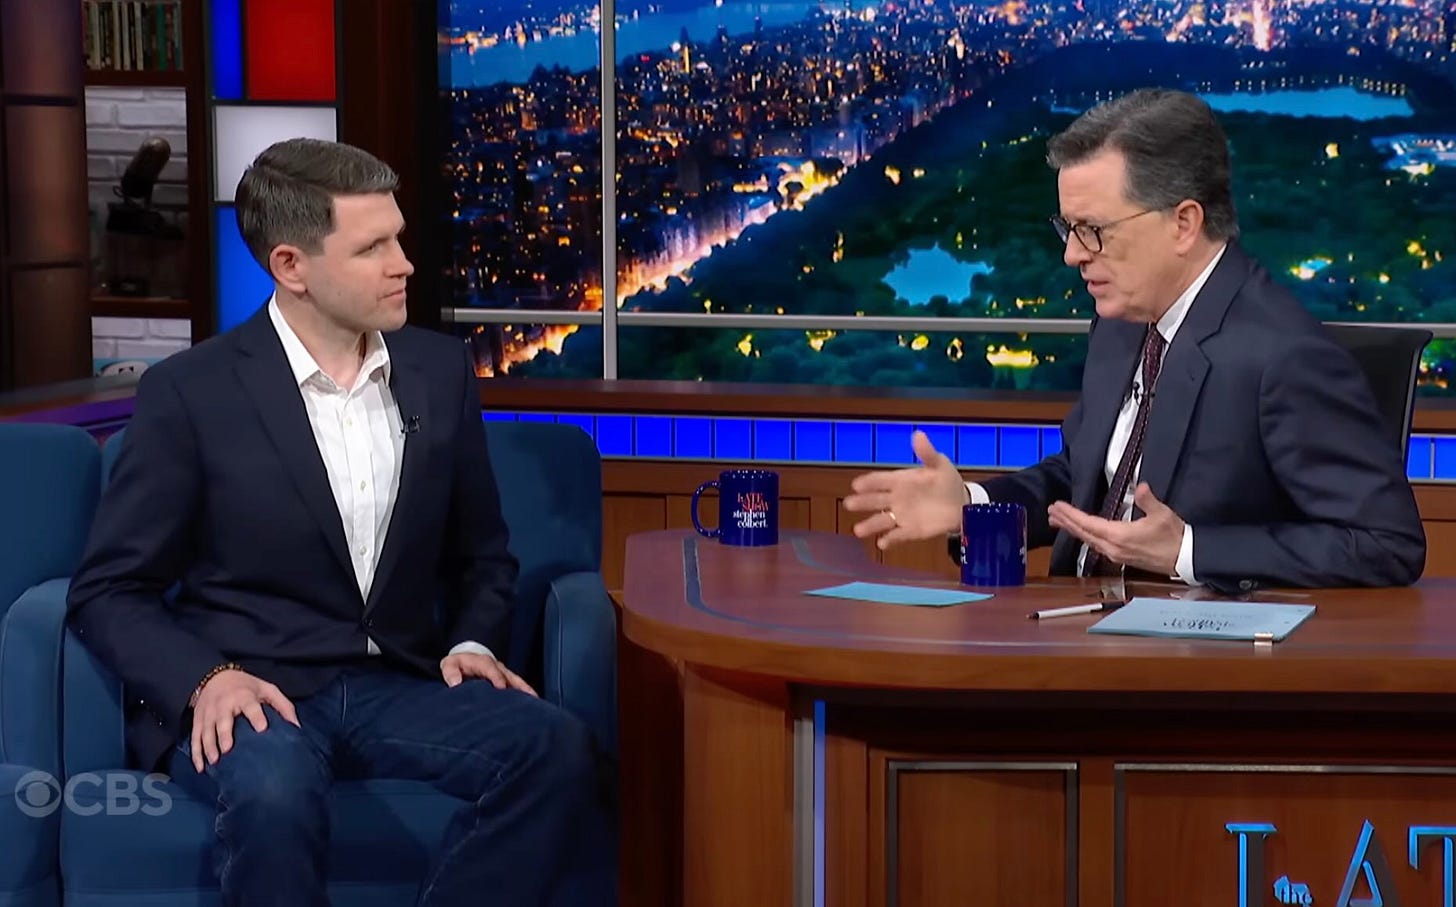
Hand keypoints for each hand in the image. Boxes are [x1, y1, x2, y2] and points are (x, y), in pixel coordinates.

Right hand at [189, 669, 299, 772]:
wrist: (214, 677)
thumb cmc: (246, 686)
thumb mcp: (267, 689)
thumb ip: (283, 706)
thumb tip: (296, 726)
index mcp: (243, 696)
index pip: (250, 706)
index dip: (256, 716)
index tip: (262, 728)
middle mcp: (224, 705)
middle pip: (223, 721)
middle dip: (224, 735)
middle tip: (228, 750)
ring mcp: (208, 714)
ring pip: (206, 731)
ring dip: (209, 747)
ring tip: (214, 762)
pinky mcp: (198, 721)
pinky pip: (195, 738)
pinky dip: (196, 753)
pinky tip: (200, 767)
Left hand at [440, 652, 537, 696]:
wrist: (466, 659)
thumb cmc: (457, 664)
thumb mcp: (449, 664)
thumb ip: (450, 672)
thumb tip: (455, 683)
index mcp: (482, 662)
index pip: (491, 668)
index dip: (496, 677)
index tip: (501, 686)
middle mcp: (496, 667)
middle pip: (510, 675)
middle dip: (518, 685)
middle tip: (527, 696)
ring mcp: (504, 673)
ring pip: (517, 681)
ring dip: (526, 690)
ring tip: (535, 701)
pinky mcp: (506, 680)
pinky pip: (518, 686)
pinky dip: (525, 693)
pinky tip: (533, 703)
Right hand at [844, 430, 968, 549]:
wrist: (961, 503)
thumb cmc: (947, 481)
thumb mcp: (939, 464)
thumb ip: (927, 453)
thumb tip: (917, 434)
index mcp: (900, 480)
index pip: (880, 480)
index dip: (869, 482)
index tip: (856, 485)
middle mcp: (897, 498)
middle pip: (875, 500)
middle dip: (862, 502)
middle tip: (848, 504)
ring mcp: (902, 515)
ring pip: (882, 520)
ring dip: (870, 525)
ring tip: (858, 530)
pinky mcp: (911, 530)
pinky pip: (898, 536)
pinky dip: (890, 540)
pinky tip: (882, 543)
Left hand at [1047, 483, 1184, 575]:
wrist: (1185, 559)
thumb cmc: (1174, 536)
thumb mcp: (1162, 515)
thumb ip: (1148, 500)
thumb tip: (1140, 487)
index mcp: (1119, 536)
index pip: (1088, 523)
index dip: (1071, 515)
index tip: (1057, 506)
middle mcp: (1112, 547)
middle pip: (1083, 533)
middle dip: (1066, 521)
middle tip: (1051, 512)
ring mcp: (1115, 554)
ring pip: (1088, 540)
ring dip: (1073, 529)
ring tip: (1058, 521)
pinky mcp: (1120, 557)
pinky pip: (1096, 545)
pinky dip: (1084, 536)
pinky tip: (1080, 532)